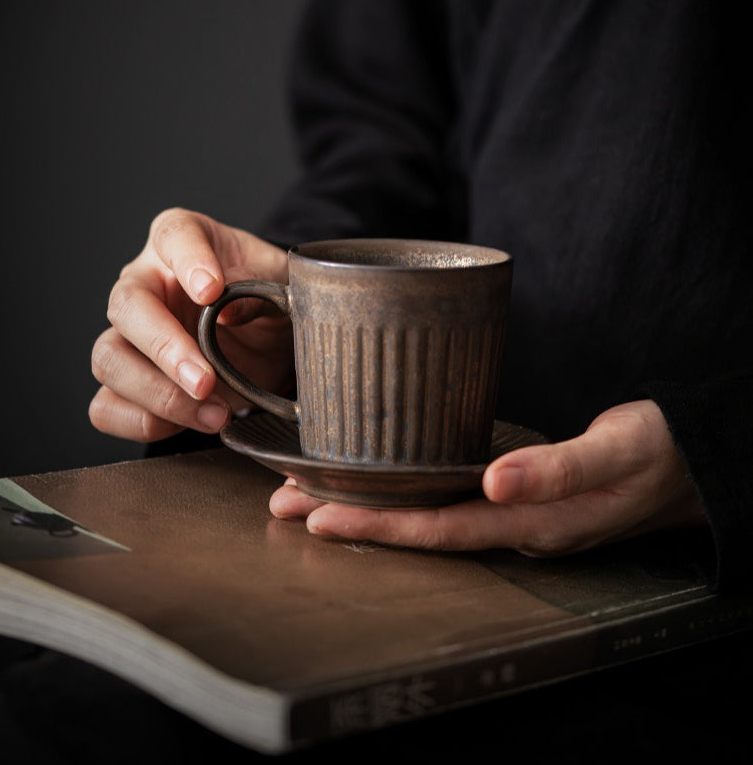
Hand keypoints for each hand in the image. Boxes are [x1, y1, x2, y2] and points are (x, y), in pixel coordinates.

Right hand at [90, 208, 292, 442]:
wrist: (272, 342)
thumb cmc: (269, 298)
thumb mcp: (280, 283)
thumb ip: (260, 288)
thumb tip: (227, 310)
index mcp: (184, 240)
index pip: (174, 235)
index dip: (188, 261)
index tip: (212, 290)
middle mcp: (146, 282)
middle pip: (126, 305)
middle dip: (165, 348)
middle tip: (205, 380)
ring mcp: (129, 333)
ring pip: (109, 358)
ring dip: (158, 394)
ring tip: (213, 412)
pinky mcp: (128, 381)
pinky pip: (106, 405)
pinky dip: (140, 421)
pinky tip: (186, 422)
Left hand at [269, 400, 706, 553]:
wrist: (694, 463)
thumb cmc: (660, 454)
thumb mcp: (617, 451)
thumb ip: (558, 468)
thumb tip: (494, 483)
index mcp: (532, 522)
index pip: (438, 529)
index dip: (375, 523)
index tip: (317, 515)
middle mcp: (514, 525)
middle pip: (419, 527)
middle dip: (352, 518)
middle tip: (285, 504)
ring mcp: (516, 512)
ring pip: (430, 513)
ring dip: (372, 504)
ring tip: (314, 493)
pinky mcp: (520, 492)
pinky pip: (453, 496)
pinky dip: (409, 488)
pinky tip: (387, 475)